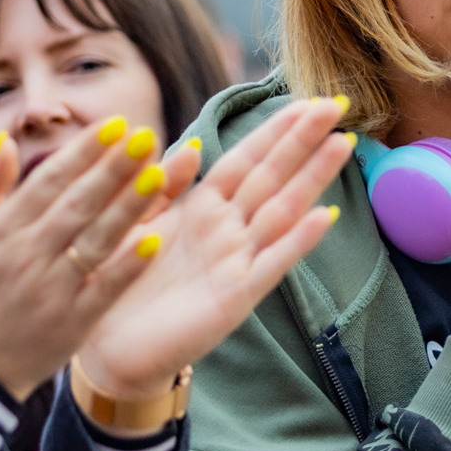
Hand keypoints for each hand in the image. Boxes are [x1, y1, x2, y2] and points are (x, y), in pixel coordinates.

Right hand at [0, 117, 191, 393]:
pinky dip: (128, 265)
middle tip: (147, 136)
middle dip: (114, 167)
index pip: (49, 180)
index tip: (116, 125)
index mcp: (2, 228)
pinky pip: (105, 288)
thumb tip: (6, 140)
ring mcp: (52, 288)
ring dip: (128, 207)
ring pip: (96, 239)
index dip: (83, 151)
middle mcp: (28, 253)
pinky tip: (156, 240)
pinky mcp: (72, 321)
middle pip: (78, 202)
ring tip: (160, 176)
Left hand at [74, 100, 352, 421]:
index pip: (246, 159)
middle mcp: (227, 231)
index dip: (275, 130)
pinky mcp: (235, 296)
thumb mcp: (137, 222)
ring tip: (341, 146)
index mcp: (202, 208)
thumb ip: (163, 184)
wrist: (109, 350)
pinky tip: (326, 217)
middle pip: (271, 176)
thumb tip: (194, 144)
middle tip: (335, 105)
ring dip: (311, 179)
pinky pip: (272, 263)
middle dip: (302, 141)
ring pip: (281, 211)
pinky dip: (298, 241)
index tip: (305, 100)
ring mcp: (236, 262)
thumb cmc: (123, 283)